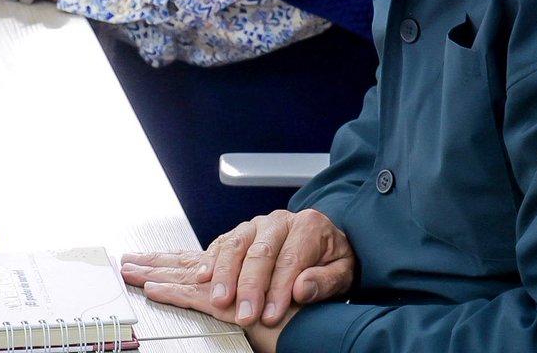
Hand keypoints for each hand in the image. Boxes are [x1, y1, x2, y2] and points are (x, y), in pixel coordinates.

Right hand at [121, 209, 353, 337]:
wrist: (328, 240)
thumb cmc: (334, 258)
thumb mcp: (343, 270)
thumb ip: (325, 280)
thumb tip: (302, 287)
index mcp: (306, 227)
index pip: (289, 260)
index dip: (279, 288)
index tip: (271, 314)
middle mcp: (276, 222)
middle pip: (255, 251)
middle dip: (245, 284)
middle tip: (241, 313)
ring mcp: (254, 227)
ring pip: (230, 245)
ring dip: (218, 273)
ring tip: (213, 297)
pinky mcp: (240, 237)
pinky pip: (217, 247)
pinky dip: (203, 261)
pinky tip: (193, 277)